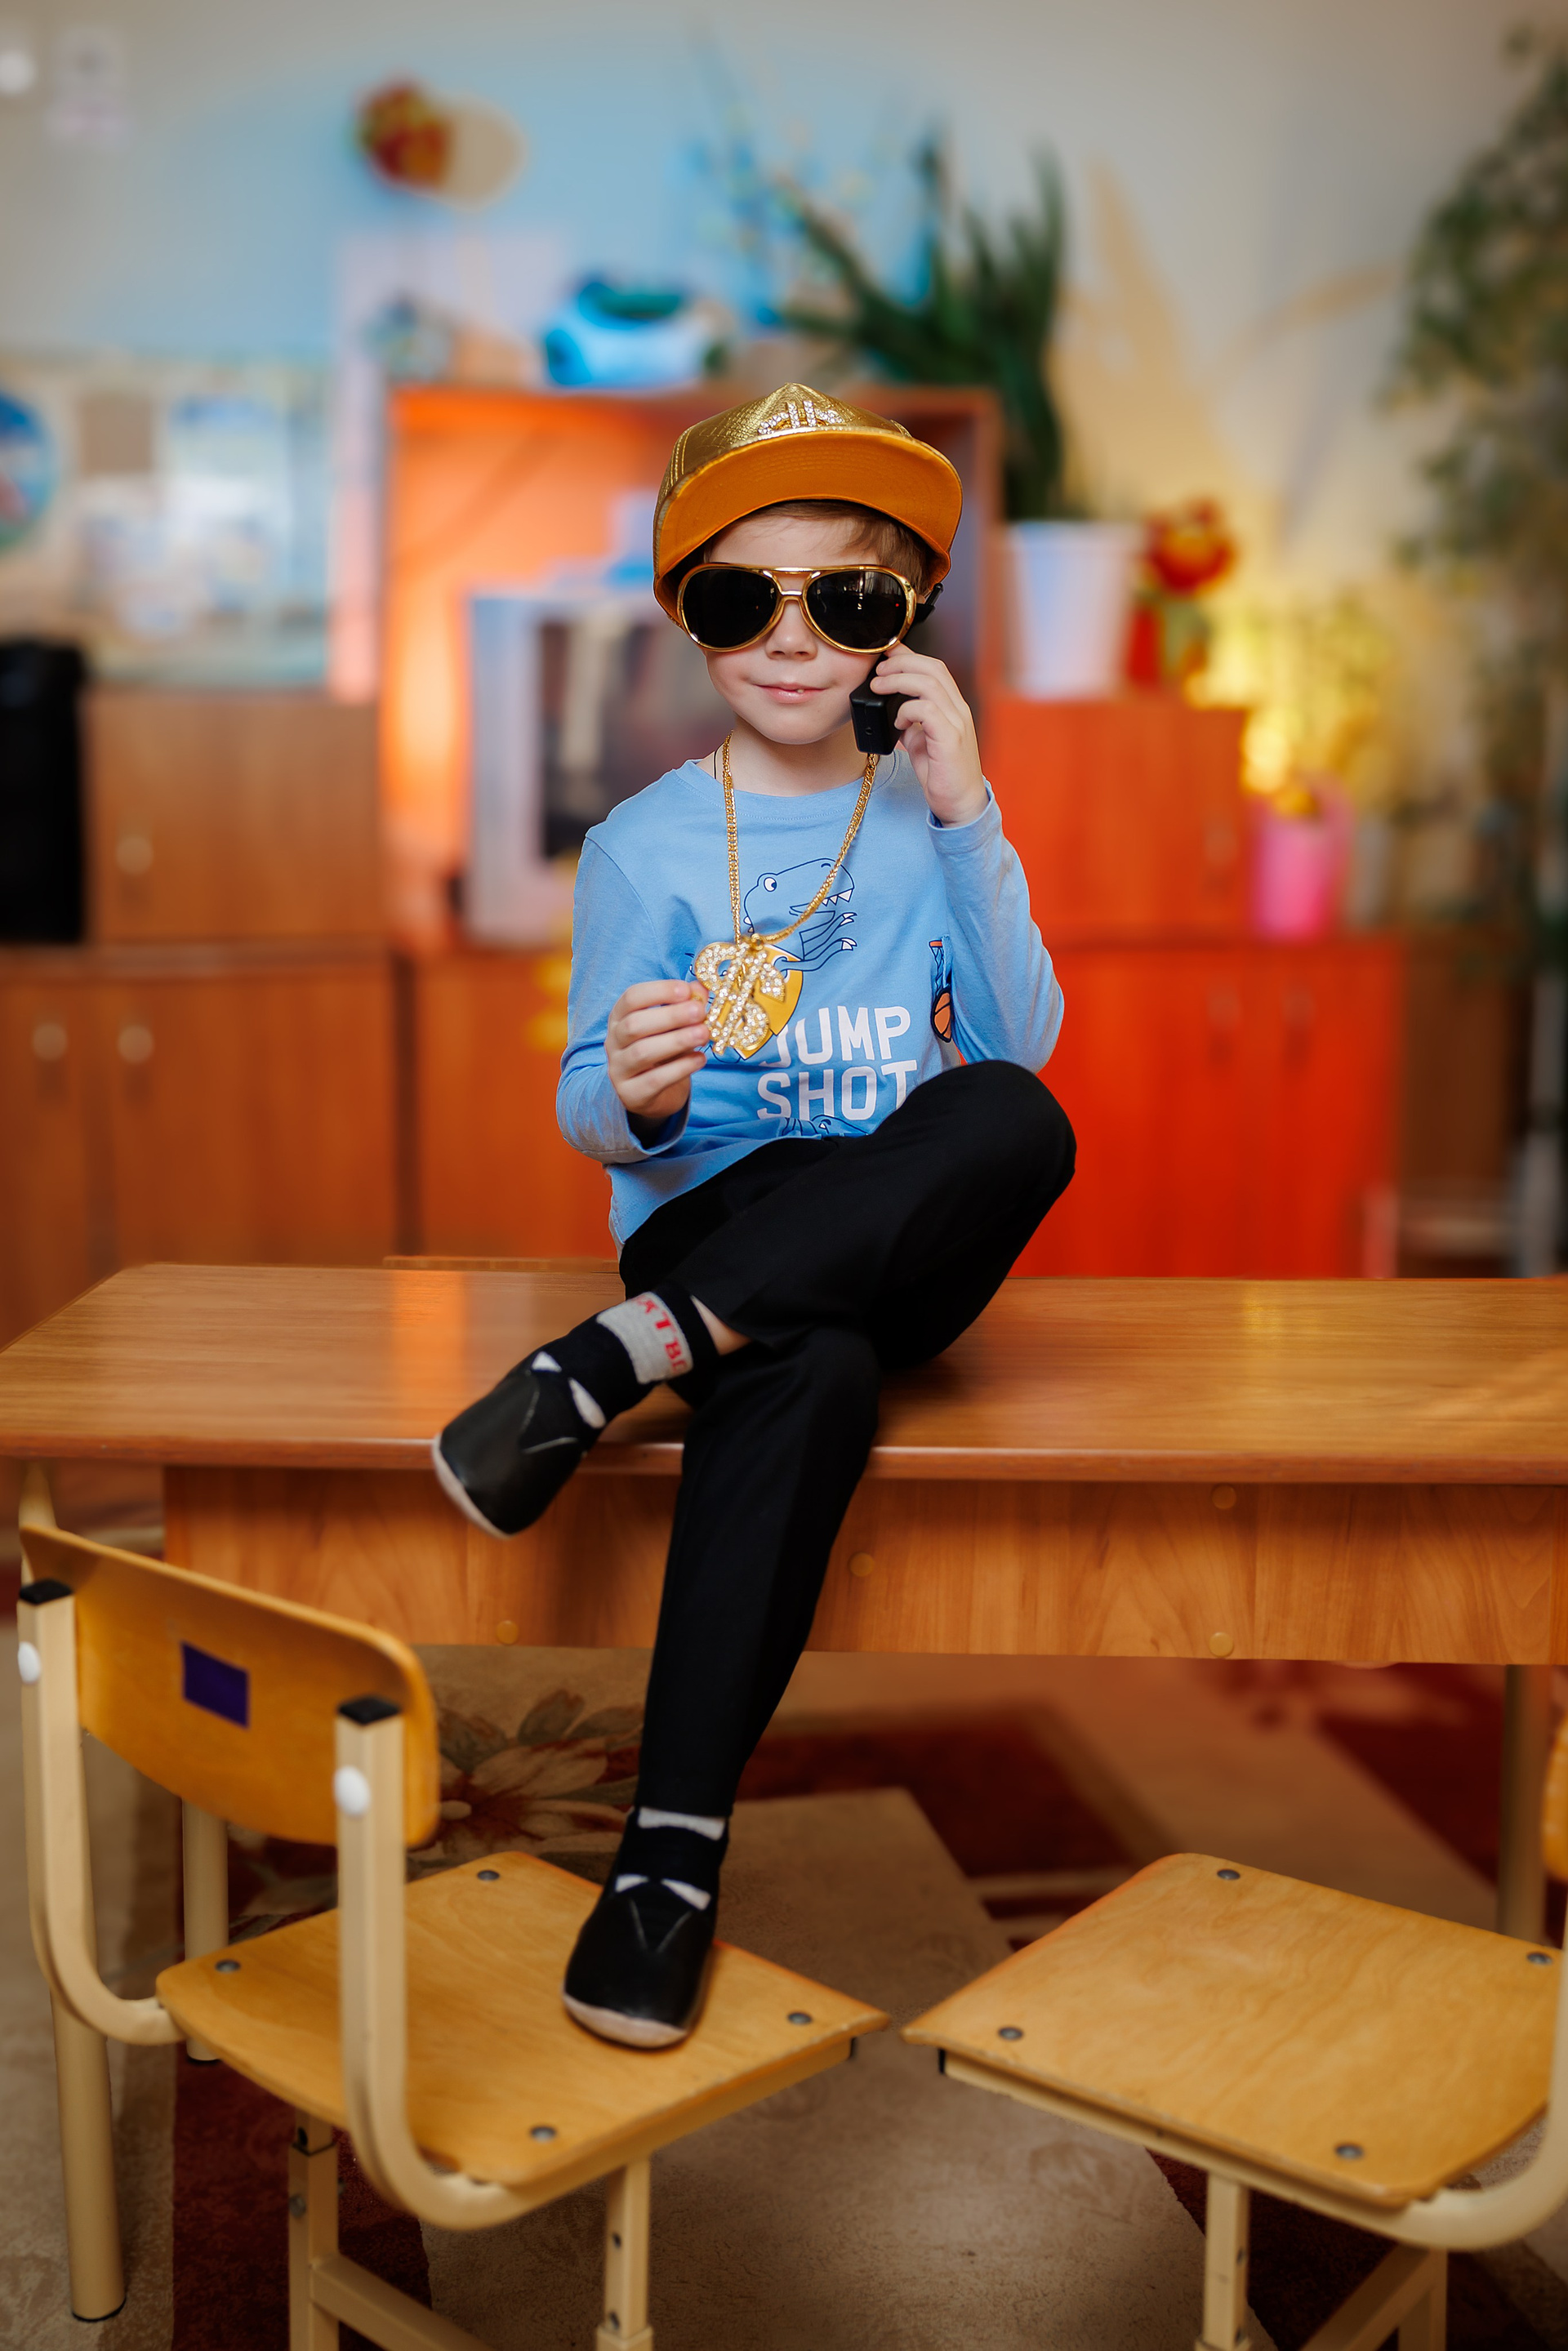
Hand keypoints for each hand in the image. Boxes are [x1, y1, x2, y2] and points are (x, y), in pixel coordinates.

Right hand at [607, 978, 709, 1131]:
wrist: (654, 1094)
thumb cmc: (664, 1052)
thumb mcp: (673, 1027)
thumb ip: (686, 1006)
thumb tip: (701, 990)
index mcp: (620, 1017)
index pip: (631, 998)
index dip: (658, 991)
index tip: (686, 990)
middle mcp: (614, 1041)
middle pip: (634, 1025)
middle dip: (670, 1016)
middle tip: (699, 1012)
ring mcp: (619, 1069)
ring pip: (642, 1052)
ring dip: (676, 1041)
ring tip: (704, 1034)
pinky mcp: (631, 1094)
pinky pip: (654, 1080)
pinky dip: (680, 1068)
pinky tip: (700, 1059)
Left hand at [869, 647, 986, 825]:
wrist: (960, 803)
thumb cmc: (942, 773)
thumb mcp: (922, 740)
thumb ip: (912, 720)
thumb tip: (892, 706)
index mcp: (953, 706)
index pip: (934, 667)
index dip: (909, 655)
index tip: (886, 653)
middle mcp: (958, 709)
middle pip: (932, 667)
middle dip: (901, 663)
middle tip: (877, 672)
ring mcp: (957, 723)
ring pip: (929, 684)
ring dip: (898, 681)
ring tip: (878, 688)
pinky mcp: (950, 739)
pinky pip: (927, 710)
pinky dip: (907, 710)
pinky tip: (897, 722)